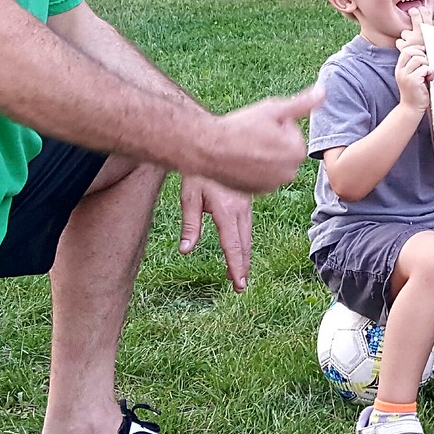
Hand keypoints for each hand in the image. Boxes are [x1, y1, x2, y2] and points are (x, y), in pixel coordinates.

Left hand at [178, 175, 252, 290]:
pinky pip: (248, 226)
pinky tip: (240, 249)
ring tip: (238, 274)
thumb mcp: (189, 197)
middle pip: (244, 245)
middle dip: (243, 267)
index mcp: (226, 211)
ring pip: (248, 236)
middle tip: (239, 287)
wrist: (212, 145)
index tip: (238, 283)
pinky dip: (245, 242)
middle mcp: (241, 210)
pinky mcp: (247, 201)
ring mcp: (246, 205)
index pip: (232, 246)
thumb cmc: (197, 172)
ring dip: (244, 256)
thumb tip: (186, 250)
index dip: (236, 266)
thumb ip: (190, 226)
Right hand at [206, 87, 322, 193]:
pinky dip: (253, 169)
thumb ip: (302, 103)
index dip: (276, 126)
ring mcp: (272, 185)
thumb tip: (324, 91)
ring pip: (272, 164)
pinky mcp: (257, 193)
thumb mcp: (273, 109)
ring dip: (263, 156)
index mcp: (297, 151)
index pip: (292, 133)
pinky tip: (238, 161)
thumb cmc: (239, 127)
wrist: (207, 149)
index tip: (260, 126)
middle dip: (272, 142)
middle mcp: (289, 173)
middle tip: (250, 137)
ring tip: (243, 148)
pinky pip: (260, 176)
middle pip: (284, 151)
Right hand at [394, 37, 430, 111]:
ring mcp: (405, 76)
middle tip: (427, 65)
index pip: (406, 50)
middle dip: (422, 55)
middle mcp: (400, 71)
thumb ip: (414, 65)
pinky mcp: (413, 81)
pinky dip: (430, 72)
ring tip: (428, 74)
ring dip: (427, 64)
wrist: (411, 108)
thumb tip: (425, 52)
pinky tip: (429, 79)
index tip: (424, 52)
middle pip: (411, 52)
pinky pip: (424, 69)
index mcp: (399, 68)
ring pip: (419, 59)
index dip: (416, 48)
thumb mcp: (411, 76)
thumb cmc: (415, 91)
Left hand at [402, 8, 430, 49]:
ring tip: (411, 44)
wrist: (425, 69)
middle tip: (411, 11)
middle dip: (413, 11)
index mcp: (431, 32)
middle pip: (415, 15)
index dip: (422, 9)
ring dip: (406, 37)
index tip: (420, 9)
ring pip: (404, 32)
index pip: (427, 14)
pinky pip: (399, 41)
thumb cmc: (430, 52)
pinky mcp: (404, 47)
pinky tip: (406, 49)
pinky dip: (401, 46)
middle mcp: (422, 33)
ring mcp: (413, 40)